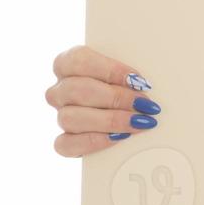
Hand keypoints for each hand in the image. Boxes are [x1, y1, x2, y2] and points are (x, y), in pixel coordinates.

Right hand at [44, 45, 160, 156]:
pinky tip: (119, 137)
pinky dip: (95, 141)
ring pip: (69, 118)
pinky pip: (67, 144)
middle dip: (114, 98)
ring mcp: (60, 116)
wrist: (123, 113)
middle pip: (75, 89)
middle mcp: (60, 90)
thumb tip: (142, 84)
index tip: (137, 79)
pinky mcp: (63, 142)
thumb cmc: (125, 85)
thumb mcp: (126, 71)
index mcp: (68, 63)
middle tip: (143, 104)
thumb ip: (127, 72)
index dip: (109, 70)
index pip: (79, 59)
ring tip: (138, 122)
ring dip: (109, 121)